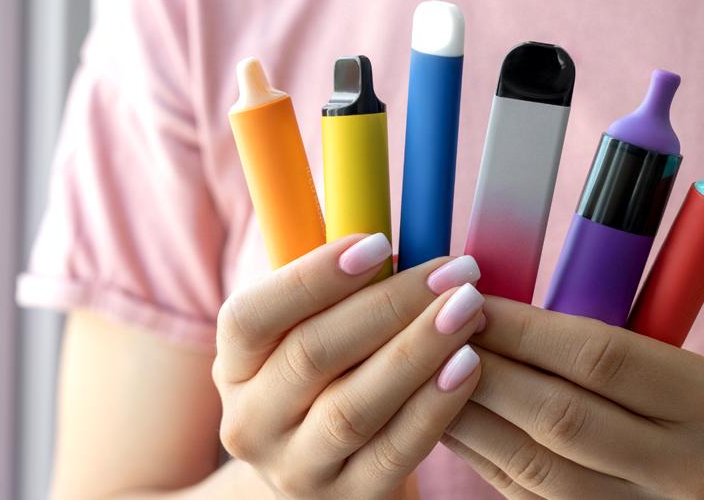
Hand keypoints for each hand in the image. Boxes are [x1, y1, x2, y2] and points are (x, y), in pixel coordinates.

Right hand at [213, 234, 485, 498]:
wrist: (325, 472)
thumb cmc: (328, 378)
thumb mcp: (310, 332)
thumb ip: (335, 289)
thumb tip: (389, 232)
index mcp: (234, 364)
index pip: (251, 317)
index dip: (313, 277)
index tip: (381, 241)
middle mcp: (250, 421)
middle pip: (312, 356)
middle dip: (390, 305)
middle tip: (453, 271)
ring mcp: (294, 469)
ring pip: (353, 407)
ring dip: (418, 351)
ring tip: (469, 310)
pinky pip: (395, 452)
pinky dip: (435, 405)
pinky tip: (469, 365)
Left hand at [442, 296, 703, 499]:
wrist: (699, 478)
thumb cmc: (659, 400)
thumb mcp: (654, 359)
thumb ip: (585, 336)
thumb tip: (480, 304)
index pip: (600, 357)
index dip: (524, 329)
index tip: (471, 300)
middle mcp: (685, 468)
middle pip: (560, 416)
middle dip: (486, 369)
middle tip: (433, 333)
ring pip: (530, 462)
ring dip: (467, 412)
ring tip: (426, 373)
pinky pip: (518, 489)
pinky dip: (474, 449)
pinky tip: (443, 417)